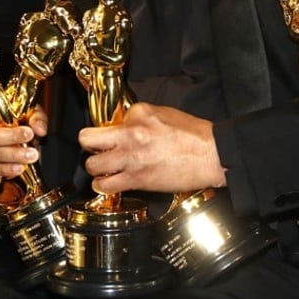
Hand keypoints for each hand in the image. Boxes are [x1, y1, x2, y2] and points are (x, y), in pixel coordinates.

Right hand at [0, 94, 47, 177]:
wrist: (6, 140)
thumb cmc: (13, 120)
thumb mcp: (26, 112)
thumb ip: (34, 117)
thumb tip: (39, 128)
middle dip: (9, 136)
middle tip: (28, 135)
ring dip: (12, 155)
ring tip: (30, 155)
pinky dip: (5, 169)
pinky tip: (18, 167)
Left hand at [78, 102, 225, 195]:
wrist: (210, 155)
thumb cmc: (192, 135)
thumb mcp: (162, 113)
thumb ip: (139, 117)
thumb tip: (124, 124)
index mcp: (138, 116)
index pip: (106, 120)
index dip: (106, 130)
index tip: (107, 136)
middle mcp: (130, 136)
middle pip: (87, 140)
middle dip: (90, 146)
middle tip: (97, 150)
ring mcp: (131, 159)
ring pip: (92, 166)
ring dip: (96, 168)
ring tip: (103, 168)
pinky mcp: (137, 180)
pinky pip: (106, 186)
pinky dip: (103, 186)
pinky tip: (109, 183)